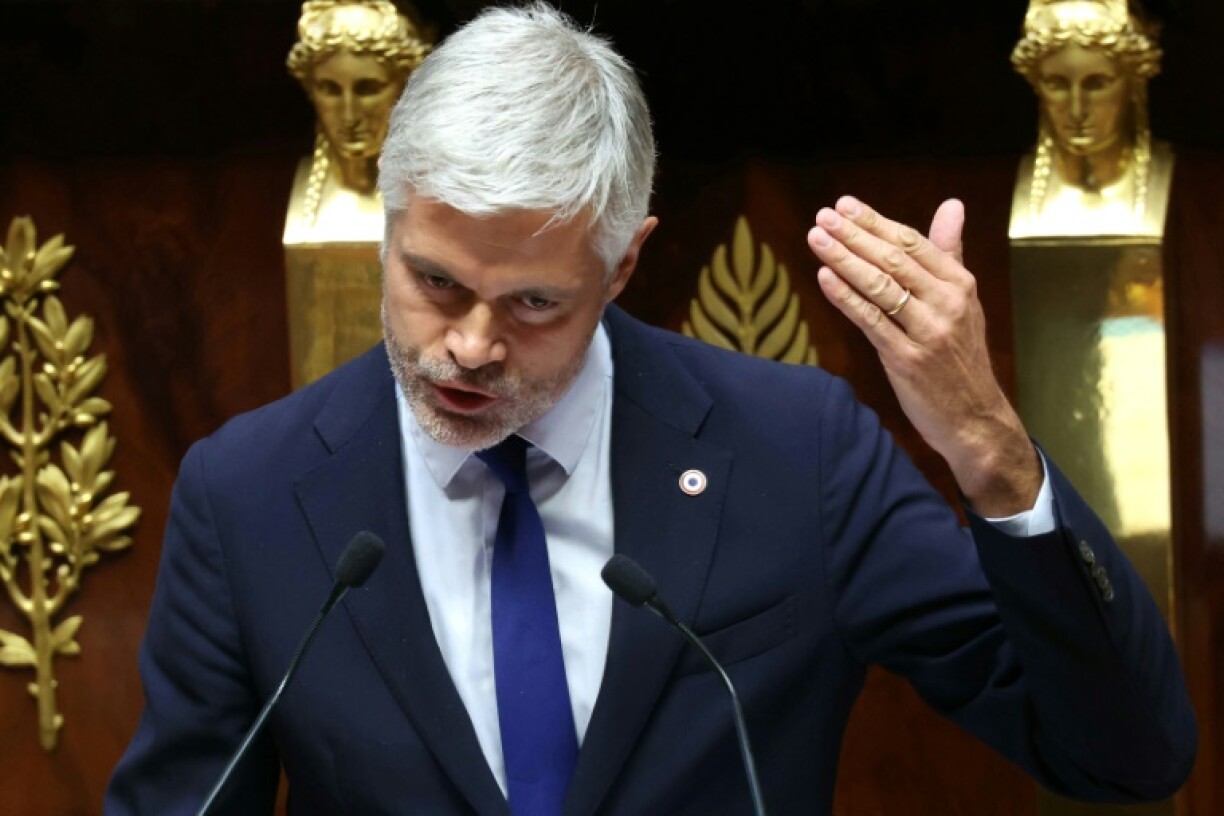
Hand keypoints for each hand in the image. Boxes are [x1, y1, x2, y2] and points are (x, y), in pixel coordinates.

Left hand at [807, 196, 1040, 516]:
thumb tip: (953, 205)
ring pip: (880, 286)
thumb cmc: (960, 356)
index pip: (912, 243)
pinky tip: (825, 278)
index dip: (875, 222)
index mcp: (959, 284)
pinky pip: (871, 322)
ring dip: (844, 259)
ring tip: (816, 238)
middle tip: (823, 215)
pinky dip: (846, 298)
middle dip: (854, 234)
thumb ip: (950, 252)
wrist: (974, 417)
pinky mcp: (907, 360)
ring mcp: (928, 332)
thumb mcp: (964, 300)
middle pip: (893, 259)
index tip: (845, 205)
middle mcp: (947, 303)